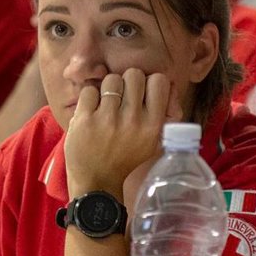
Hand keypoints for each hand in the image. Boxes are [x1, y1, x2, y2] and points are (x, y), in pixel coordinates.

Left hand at [64, 68, 171, 198]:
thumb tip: (170, 88)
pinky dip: (89, 99)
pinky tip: (91, 113)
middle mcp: (133, 120)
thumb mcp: (153, 141)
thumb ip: (164, 114)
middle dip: (127, 83)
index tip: (142, 94)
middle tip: (122, 99)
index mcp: (153, 125)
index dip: (149, 83)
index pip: (159, 80)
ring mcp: (108, 119)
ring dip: (107, 90)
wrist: (97, 181)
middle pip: (134, 74)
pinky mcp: (85, 119)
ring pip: (111, 79)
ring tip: (106, 106)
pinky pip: (89, 90)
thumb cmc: (126, 157)